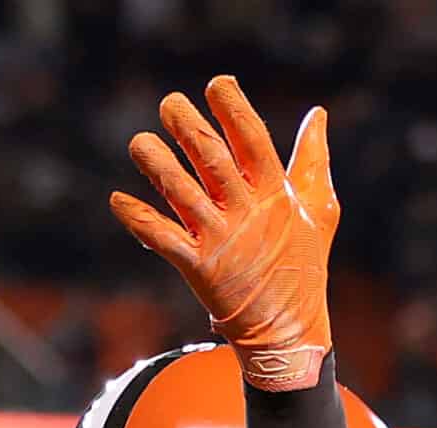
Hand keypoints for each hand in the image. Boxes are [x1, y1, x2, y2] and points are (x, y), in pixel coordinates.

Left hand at [110, 75, 335, 390]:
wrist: (289, 332)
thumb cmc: (303, 265)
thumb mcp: (319, 210)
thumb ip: (314, 160)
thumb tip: (317, 114)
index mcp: (276, 195)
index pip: (253, 141)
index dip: (234, 110)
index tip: (217, 84)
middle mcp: (247, 213)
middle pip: (212, 159)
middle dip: (188, 126)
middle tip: (169, 105)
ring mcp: (221, 241)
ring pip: (180, 193)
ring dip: (156, 165)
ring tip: (139, 143)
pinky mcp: (199, 269)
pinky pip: (162, 239)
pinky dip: (137, 220)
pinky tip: (117, 200)